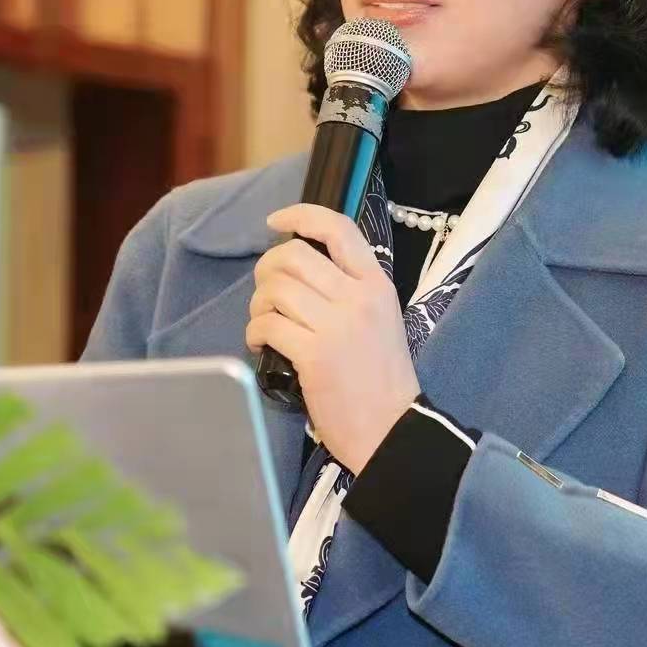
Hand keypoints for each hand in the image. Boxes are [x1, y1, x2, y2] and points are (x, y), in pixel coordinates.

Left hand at [245, 203, 418, 474]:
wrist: (391, 429)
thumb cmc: (382, 378)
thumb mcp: (380, 319)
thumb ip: (350, 289)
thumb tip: (299, 268)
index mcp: (377, 284)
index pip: (338, 229)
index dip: (301, 216)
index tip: (277, 223)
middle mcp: (358, 298)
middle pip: (293, 256)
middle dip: (267, 269)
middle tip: (267, 292)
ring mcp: (336, 326)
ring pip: (275, 290)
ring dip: (258, 305)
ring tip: (265, 323)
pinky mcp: (314, 356)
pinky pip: (267, 325)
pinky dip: (255, 332)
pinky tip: (261, 343)